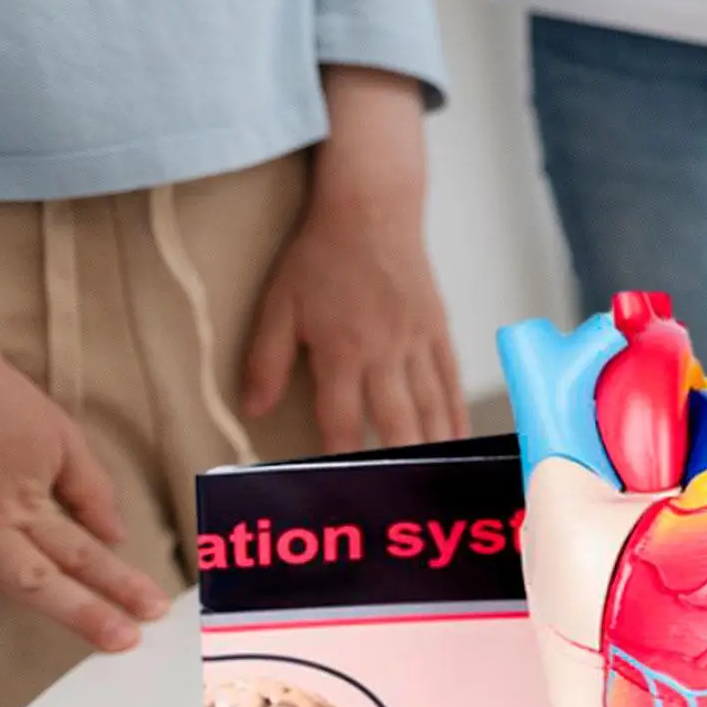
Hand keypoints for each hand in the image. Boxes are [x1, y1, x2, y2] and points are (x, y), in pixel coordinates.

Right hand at [0, 319, 168, 689]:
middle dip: (83, 614)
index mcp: (9, 510)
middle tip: (124, 641)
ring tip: (0, 690)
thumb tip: (114, 538)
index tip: (151, 613)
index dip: (115, 586)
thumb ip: (89, 494)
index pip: (76, 557)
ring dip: (1, 640)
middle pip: (37, 584)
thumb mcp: (59, 441)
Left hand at [242, 67, 468, 452]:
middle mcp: (384, 353)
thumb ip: (266, 359)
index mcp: (341, 350)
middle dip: (399, 464)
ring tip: (435, 483)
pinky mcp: (438, 331)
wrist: (373, 208)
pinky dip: (454, 415)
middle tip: (402, 498)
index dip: (343, 456)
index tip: (344, 487)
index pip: (342, 419)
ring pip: (429, 408)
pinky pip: (450, 382)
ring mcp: (417, 343)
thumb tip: (252, 408)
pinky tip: (455, 440)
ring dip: (432, 449)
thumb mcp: (278, 303)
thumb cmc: (321, 254)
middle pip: (397, 423)